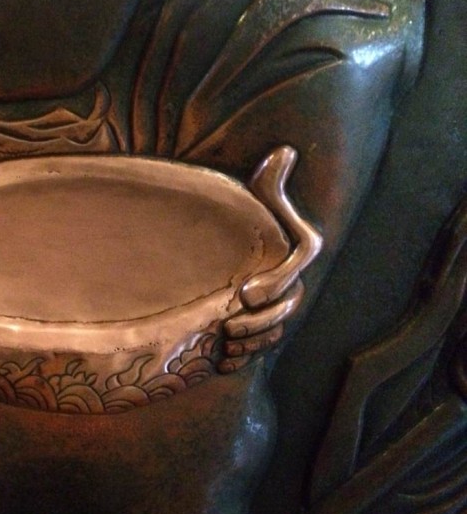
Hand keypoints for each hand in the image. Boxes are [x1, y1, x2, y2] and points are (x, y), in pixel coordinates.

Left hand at [219, 146, 321, 372]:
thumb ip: (269, 183)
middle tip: (227, 325)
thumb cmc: (238, 223)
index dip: (276, 283)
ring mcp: (276, 309)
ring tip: (224, 341)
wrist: (217, 256)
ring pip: (274, 332)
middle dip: (259, 321)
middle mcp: (290, 285)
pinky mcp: (261, 329)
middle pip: (286, 309)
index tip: (244, 292)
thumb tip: (284, 152)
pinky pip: (261, 349)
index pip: (297, 272)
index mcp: (293, 256)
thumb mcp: (252, 200)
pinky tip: (222, 361)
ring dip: (251, 342)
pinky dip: (243, 357)